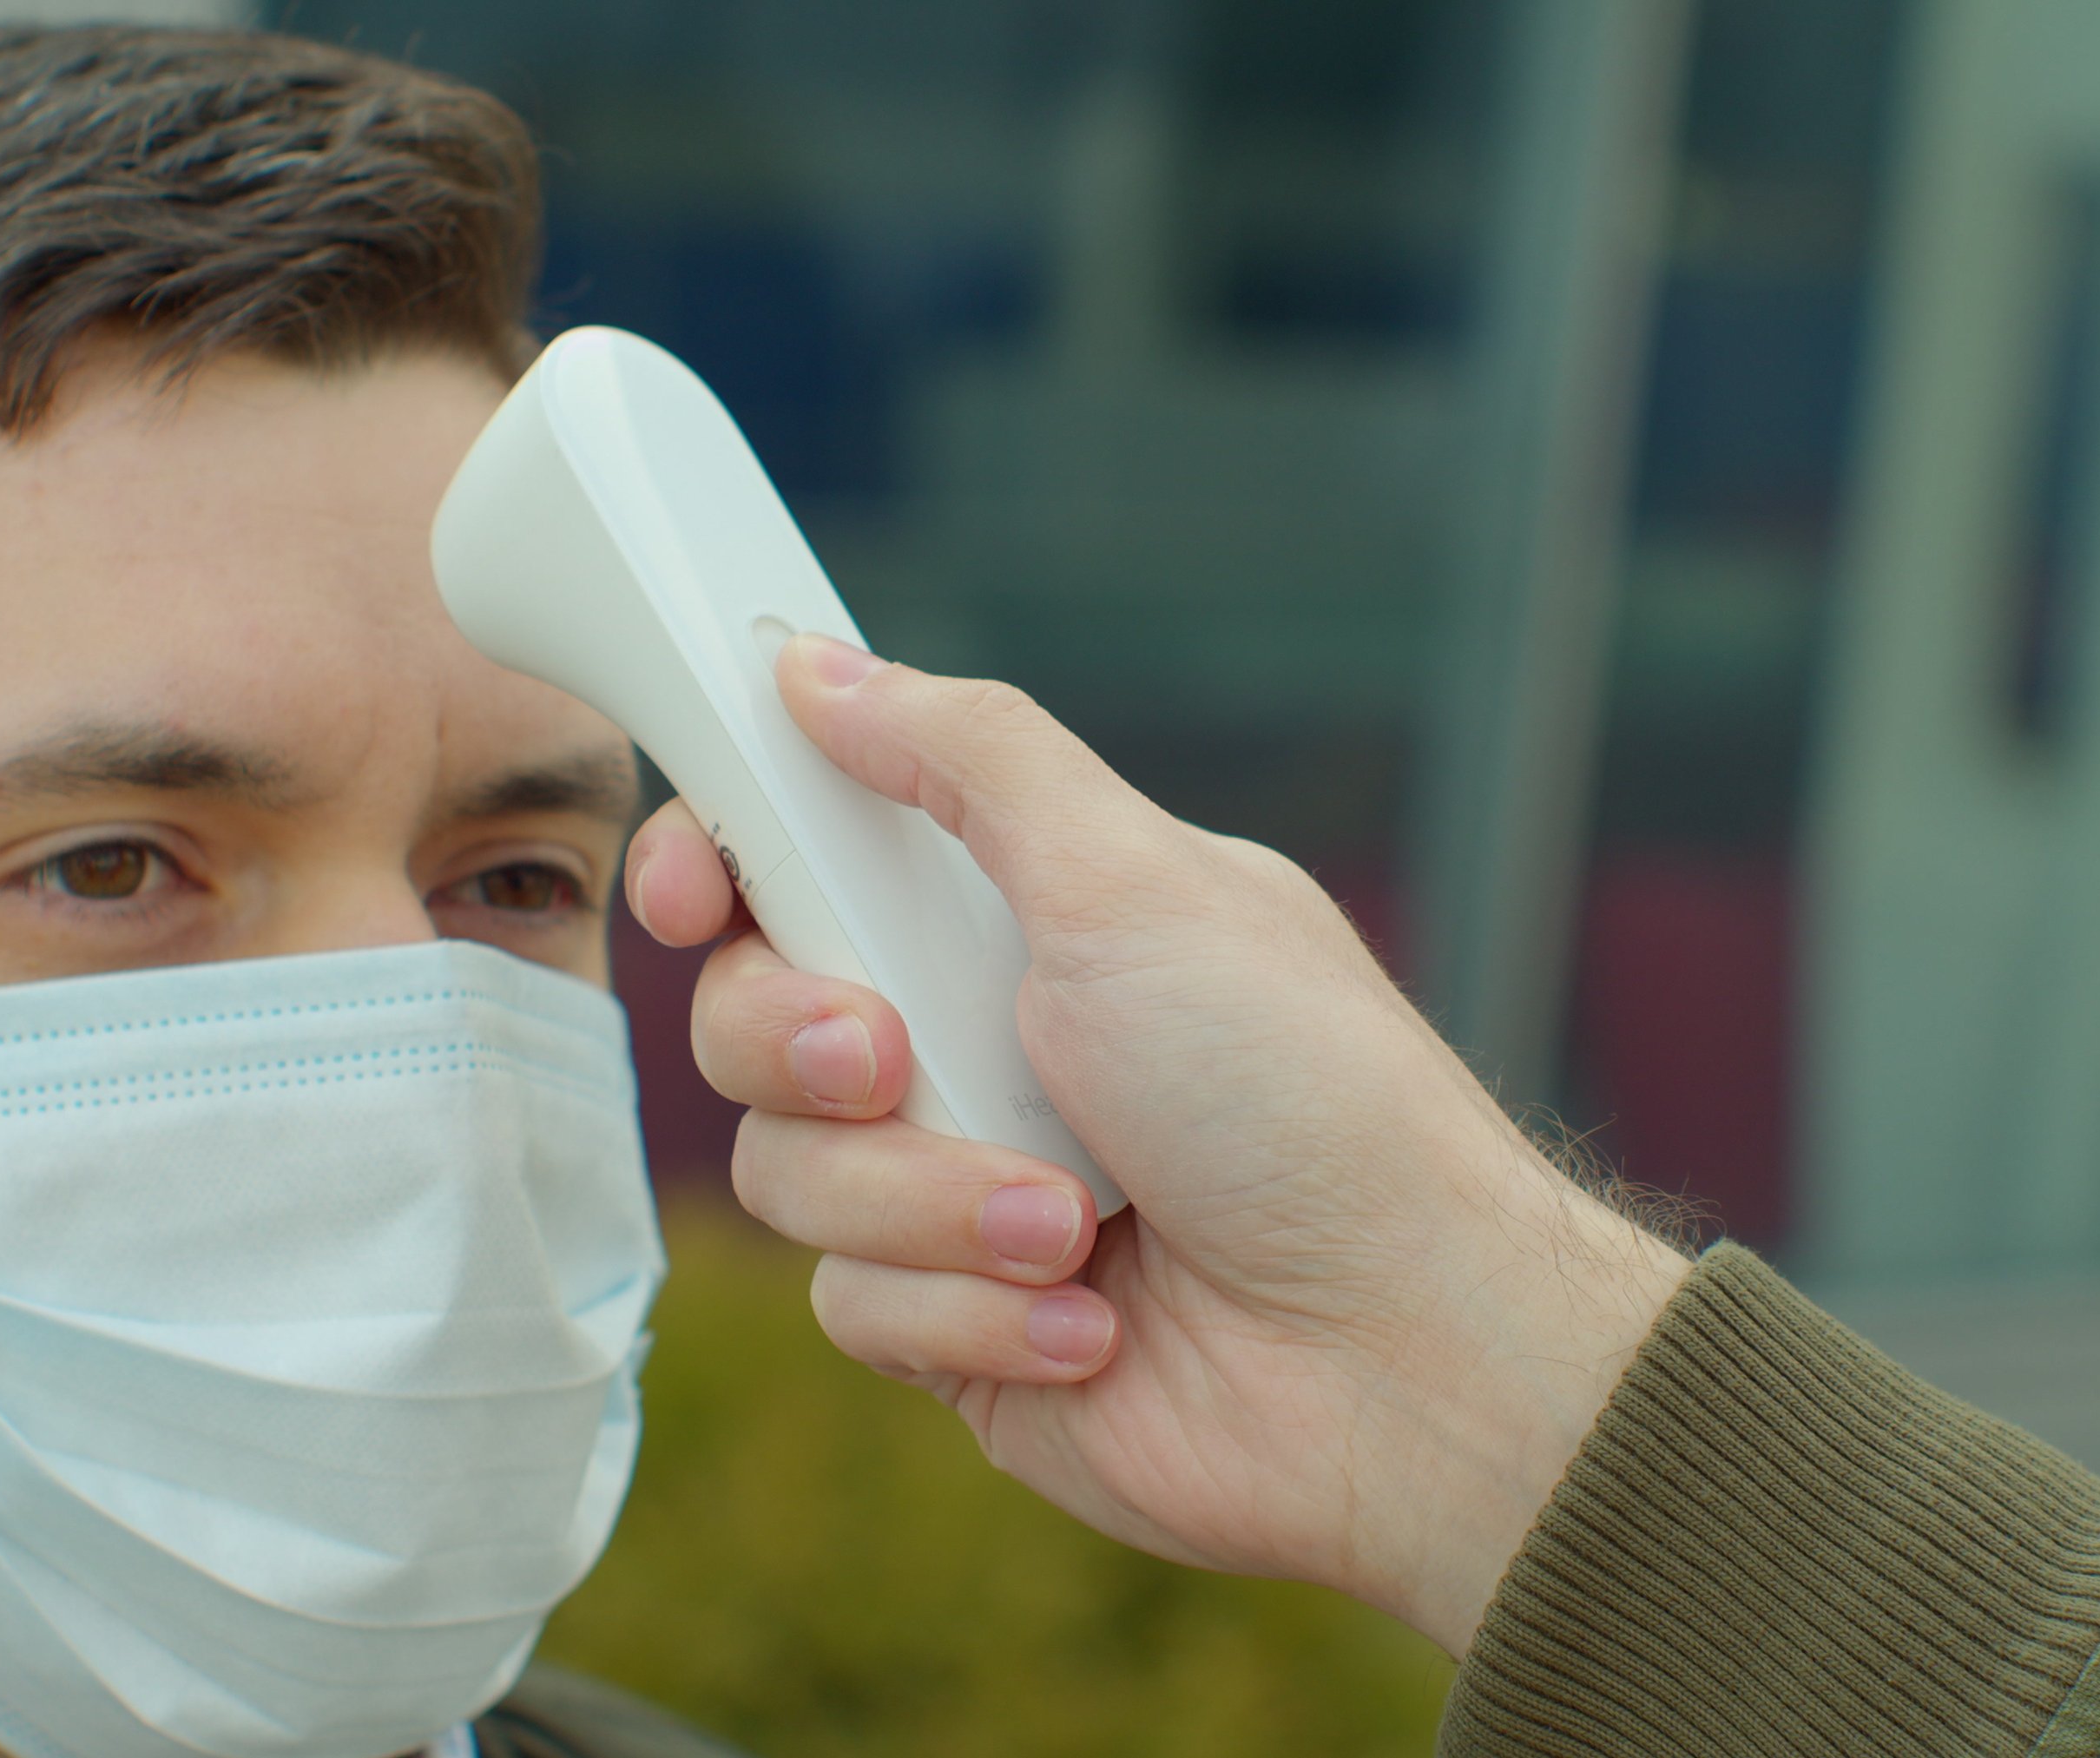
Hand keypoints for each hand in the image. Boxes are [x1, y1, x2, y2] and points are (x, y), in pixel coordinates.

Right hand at [625, 636, 1691, 1655]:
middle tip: (895, 1061)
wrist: (1400, 1354)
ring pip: (793, 1176)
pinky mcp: (957, 1334)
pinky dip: (975, 1316)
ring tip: (1081, 1223)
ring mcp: (960, 1195)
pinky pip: (858, 1309)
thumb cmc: (1305, 1099)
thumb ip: (966, 757)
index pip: (803, 864)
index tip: (698, 888)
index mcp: (1018, 918)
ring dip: (934, 1202)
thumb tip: (819, 665)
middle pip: (753, 1019)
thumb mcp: (1136, 878)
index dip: (719, 867)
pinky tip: (1093, 1321)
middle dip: (807, 1045)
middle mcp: (977, 1046)